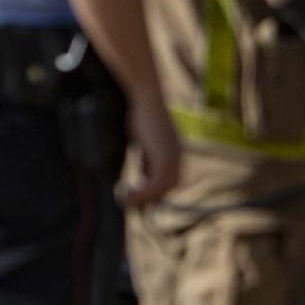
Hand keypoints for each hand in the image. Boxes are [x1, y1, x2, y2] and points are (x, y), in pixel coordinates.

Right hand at [120, 93, 181, 208]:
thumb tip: (134, 179)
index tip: (140, 202)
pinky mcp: (164, 158)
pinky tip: (126, 194)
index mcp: (175, 153)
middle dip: (150, 199)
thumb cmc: (140, 115)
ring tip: (125, 200)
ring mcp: (173, 158)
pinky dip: (141, 194)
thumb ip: (145, 161)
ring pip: (162, 190)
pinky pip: (155, 186)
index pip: (170, 181)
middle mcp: (179, 157)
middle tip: (131, 205)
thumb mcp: (143, 143)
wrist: (145, 99)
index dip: (155, 193)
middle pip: (168, 188)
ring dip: (143, 199)